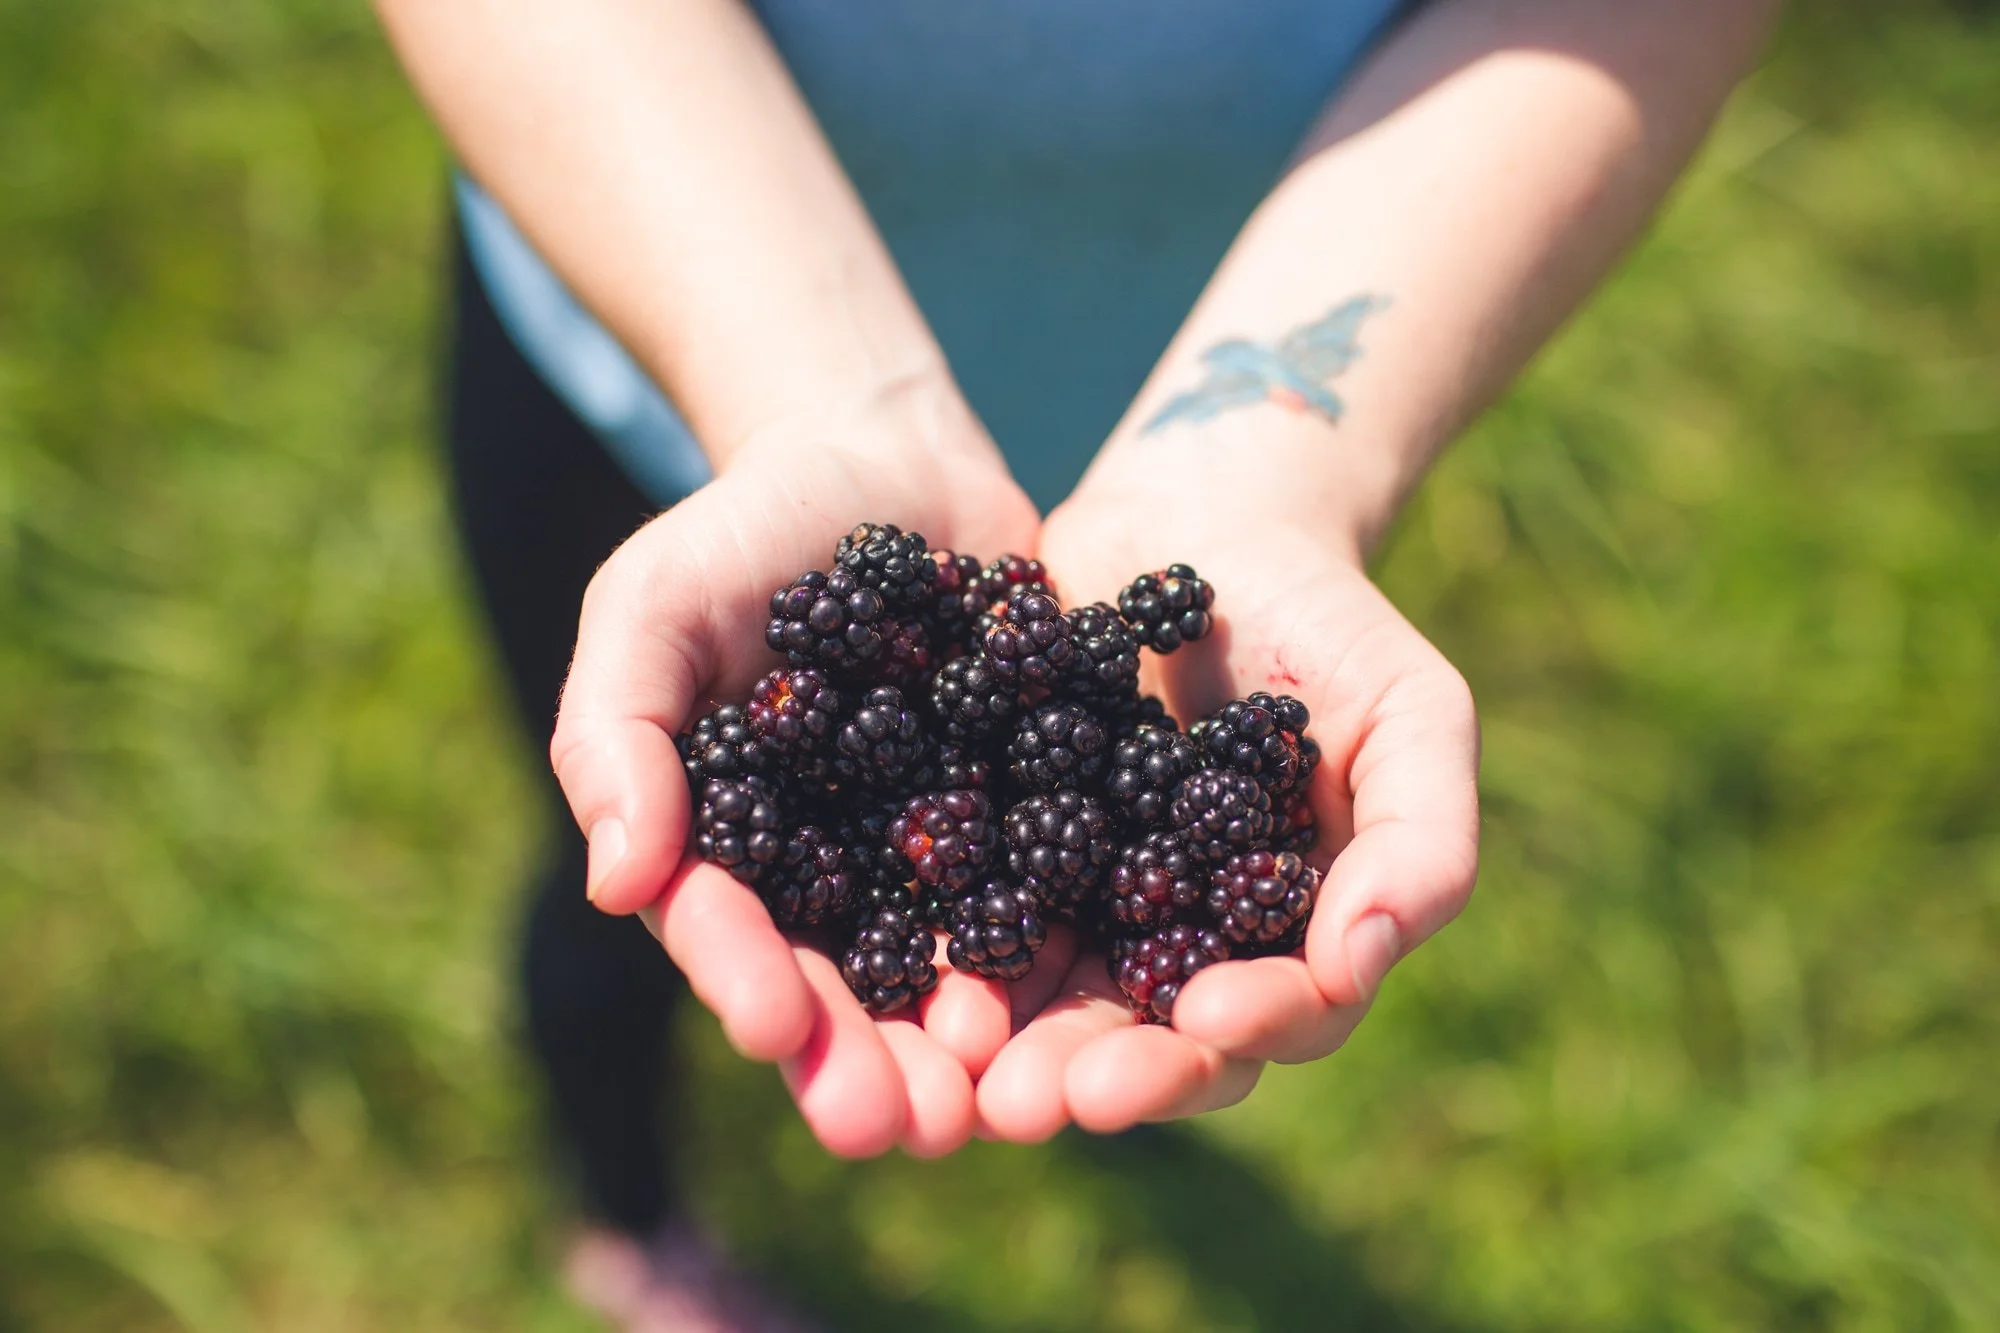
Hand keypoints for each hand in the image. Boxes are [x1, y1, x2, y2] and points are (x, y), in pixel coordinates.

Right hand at [549, 379, 1037, 1159]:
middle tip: (907, 1126)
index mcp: (735, 849)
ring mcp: (946, 856)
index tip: (777, 1028)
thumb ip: (619, 731)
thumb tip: (618, 881)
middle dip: (872, 1063)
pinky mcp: (1046, 820)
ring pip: (959, 972)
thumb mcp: (653, 604)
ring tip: (999, 1099)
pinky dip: (1079, 949)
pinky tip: (1109, 999)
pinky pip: (1065, 893)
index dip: (748, 985)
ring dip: (978, 1044)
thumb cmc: (747, 532)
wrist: (892, 464)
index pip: (732, 935)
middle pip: (851, 989)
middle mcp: (841, 877)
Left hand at [973, 473, 1479, 1140]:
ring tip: (958, 1062)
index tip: (1209, 1015)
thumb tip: (1361, 963)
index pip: (1277, 1015)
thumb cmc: (1329, 622)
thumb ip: (1421, 839)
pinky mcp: (994, 845)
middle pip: (1145, 1036)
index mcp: (1283, 935)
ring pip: (1043, 998)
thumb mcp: (1413, 714)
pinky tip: (899, 965)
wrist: (1202, 520)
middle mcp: (1175, 942)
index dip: (1249, 1027)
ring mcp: (1080, 900)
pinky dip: (932, 945)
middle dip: (1097, 1072)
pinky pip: (960, 907)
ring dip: (1001, 1043)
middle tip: (1039, 1101)